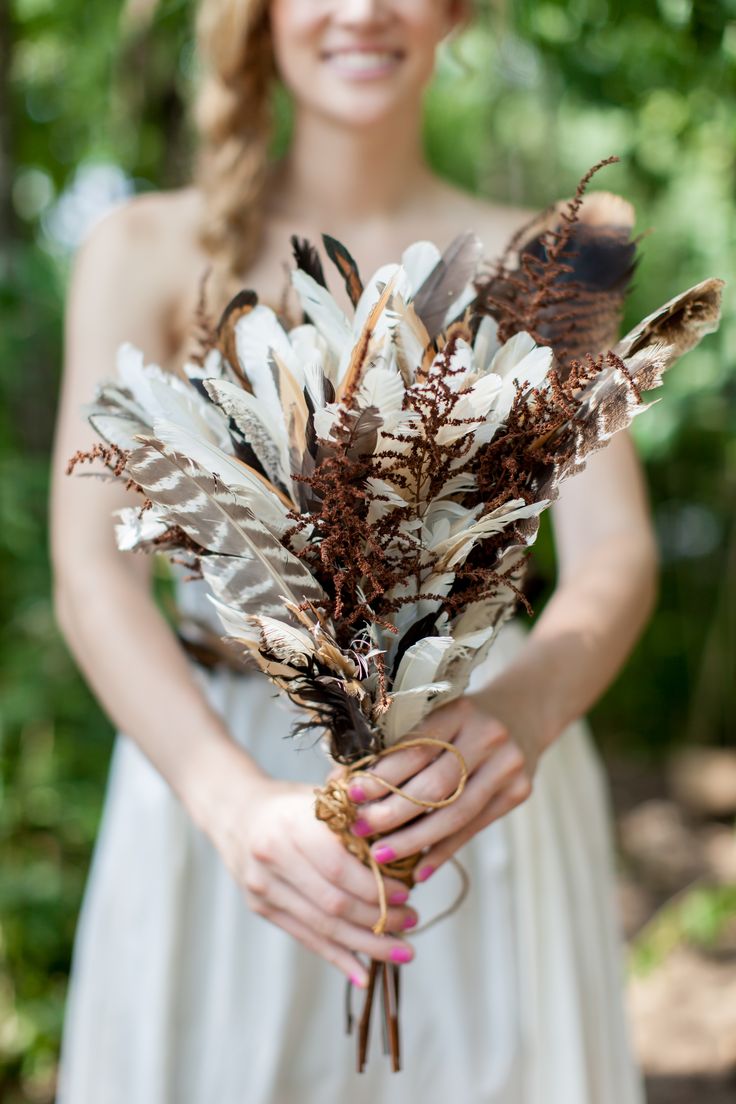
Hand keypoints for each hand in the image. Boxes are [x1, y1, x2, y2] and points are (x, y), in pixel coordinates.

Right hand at [204, 767, 418, 987]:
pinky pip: (305, 938)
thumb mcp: (320, 798)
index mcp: (291, 825)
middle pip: (333, 903)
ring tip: (402, 951)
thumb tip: (407, 848)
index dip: (375, 887)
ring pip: (322, 927)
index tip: (408, 894)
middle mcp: (273, 858)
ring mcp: (263, 887)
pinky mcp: (261, 908)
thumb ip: (355, 820)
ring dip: (366, 945)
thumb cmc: (292, 803)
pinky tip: (363, 973)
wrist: (235, 812)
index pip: (339, 868)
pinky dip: (337, 957)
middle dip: (379, 919)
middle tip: (413, 922)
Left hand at [344, 691, 541, 880]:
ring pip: (455, 814)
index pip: (416, 749)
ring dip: (414, 840)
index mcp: (459, 711)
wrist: (524, 712)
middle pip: (435, 786)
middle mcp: (488, 737)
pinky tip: (420, 869)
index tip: (351, 794)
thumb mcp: (437, 715)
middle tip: (359, 830)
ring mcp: (508, 766)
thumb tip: (343, 781)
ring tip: (381, 856)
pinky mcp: (518, 793)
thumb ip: (399, 744)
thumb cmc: (463, 717)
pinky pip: (474, 828)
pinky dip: (444, 850)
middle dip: (392, 813)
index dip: (382, 775)